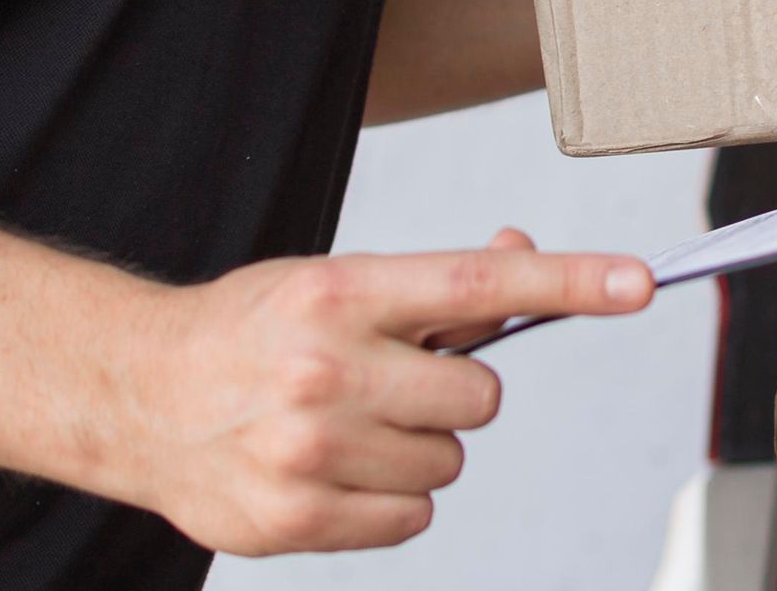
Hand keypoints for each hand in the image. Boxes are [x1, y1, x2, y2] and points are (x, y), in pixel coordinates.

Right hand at [127, 235, 652, 555]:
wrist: (138, 394)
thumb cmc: (254, 326)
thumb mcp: (335, 279)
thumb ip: (432, 282)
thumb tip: (522, 255)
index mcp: (342, 291)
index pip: (478, 285)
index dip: (568, 282)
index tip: (638, 281)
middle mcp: (328, 368)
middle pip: (480, 396)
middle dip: (454, 390)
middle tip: (395, 378)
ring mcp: (310, 450)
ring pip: (449, 461)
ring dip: (419, 445)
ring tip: (350, 422)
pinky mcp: (295, 521)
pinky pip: (413, 517)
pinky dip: (391, 499)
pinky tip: (335, 470)